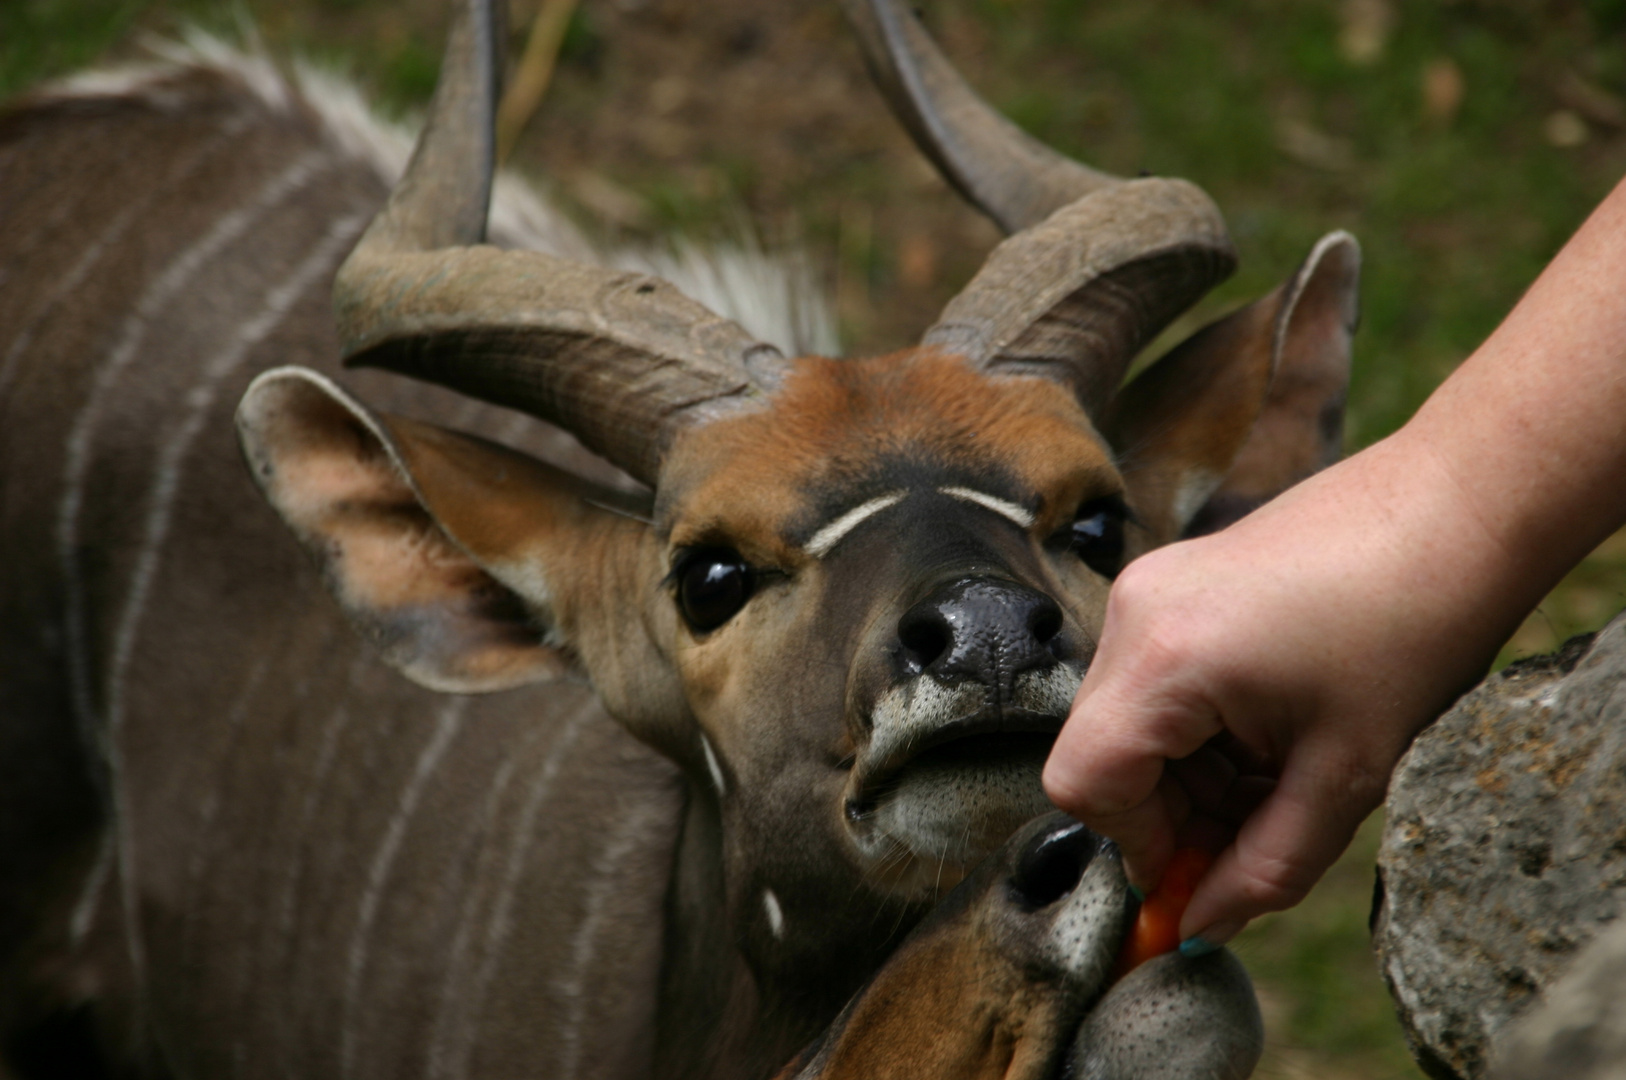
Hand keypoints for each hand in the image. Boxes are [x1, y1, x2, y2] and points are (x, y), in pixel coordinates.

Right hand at [1043, 433, 1526, 945]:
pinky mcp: (1172, 578)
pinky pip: (1153, 678)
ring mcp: (1149, 586)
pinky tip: (1274, 722)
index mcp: (1164, 657)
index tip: (1206, 872)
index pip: (1082, 784)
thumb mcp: (1345, 774)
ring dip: (1191, 770)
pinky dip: (1200, 725)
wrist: (1456, 506)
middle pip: (1100, 753)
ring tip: (1284, 767)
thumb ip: (1263, 868)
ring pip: (1127, 720)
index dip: (1139, 845)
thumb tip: (1200, 928)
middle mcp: (1134, 612)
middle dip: (1171, 811)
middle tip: (1259, 829)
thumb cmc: (1413, 627)